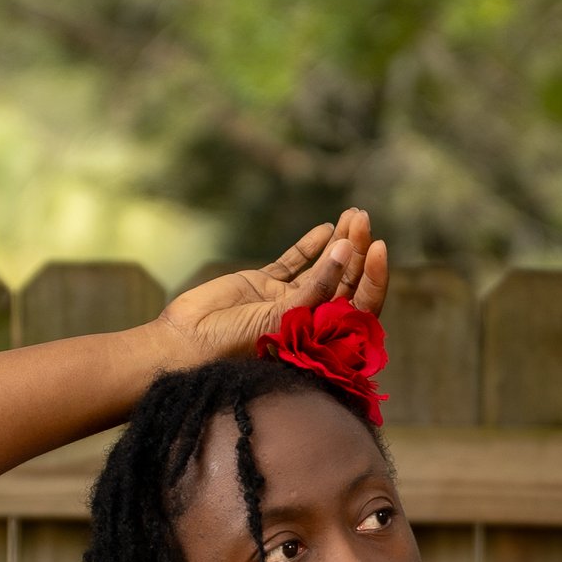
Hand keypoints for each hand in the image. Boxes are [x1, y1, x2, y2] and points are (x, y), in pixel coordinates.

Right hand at [164, 208, 387, 359]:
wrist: (183, 345)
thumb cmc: (233, 347)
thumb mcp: (282, 319)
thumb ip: (316, 288)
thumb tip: (346, 249)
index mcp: (321, 341)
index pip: (360, 307)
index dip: (372, 277)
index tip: (377, 247)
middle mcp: (309, 322)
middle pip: (344, 282)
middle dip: (356, 249)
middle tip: (361, 219)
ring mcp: (286, 302)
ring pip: (323, 268)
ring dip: (339, 242)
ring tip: (352, 214)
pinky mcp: (263, 286)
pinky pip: (293, 263)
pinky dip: (309, 246)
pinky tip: (325, 228)